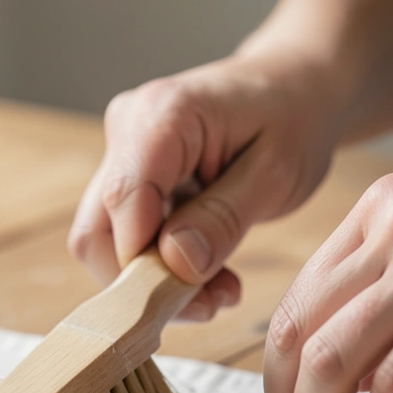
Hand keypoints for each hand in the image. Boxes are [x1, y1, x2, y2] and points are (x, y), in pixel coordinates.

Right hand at [68, 52, 339, 320]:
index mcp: (163, 115)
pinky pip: (127, 238)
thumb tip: (175, 263)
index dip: (147, 264)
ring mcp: (122, 153)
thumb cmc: (293, 118)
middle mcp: (127, 129)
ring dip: (159, 281)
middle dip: (148, 285)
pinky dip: (164, 267)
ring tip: (222, 290)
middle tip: (214, 303)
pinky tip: (211, 273)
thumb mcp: (277, 173)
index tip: (199, 299)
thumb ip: (224, 217)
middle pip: (97, 232)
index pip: (123, 201)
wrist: (294, 88)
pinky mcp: (130, 178)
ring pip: (108, 243)